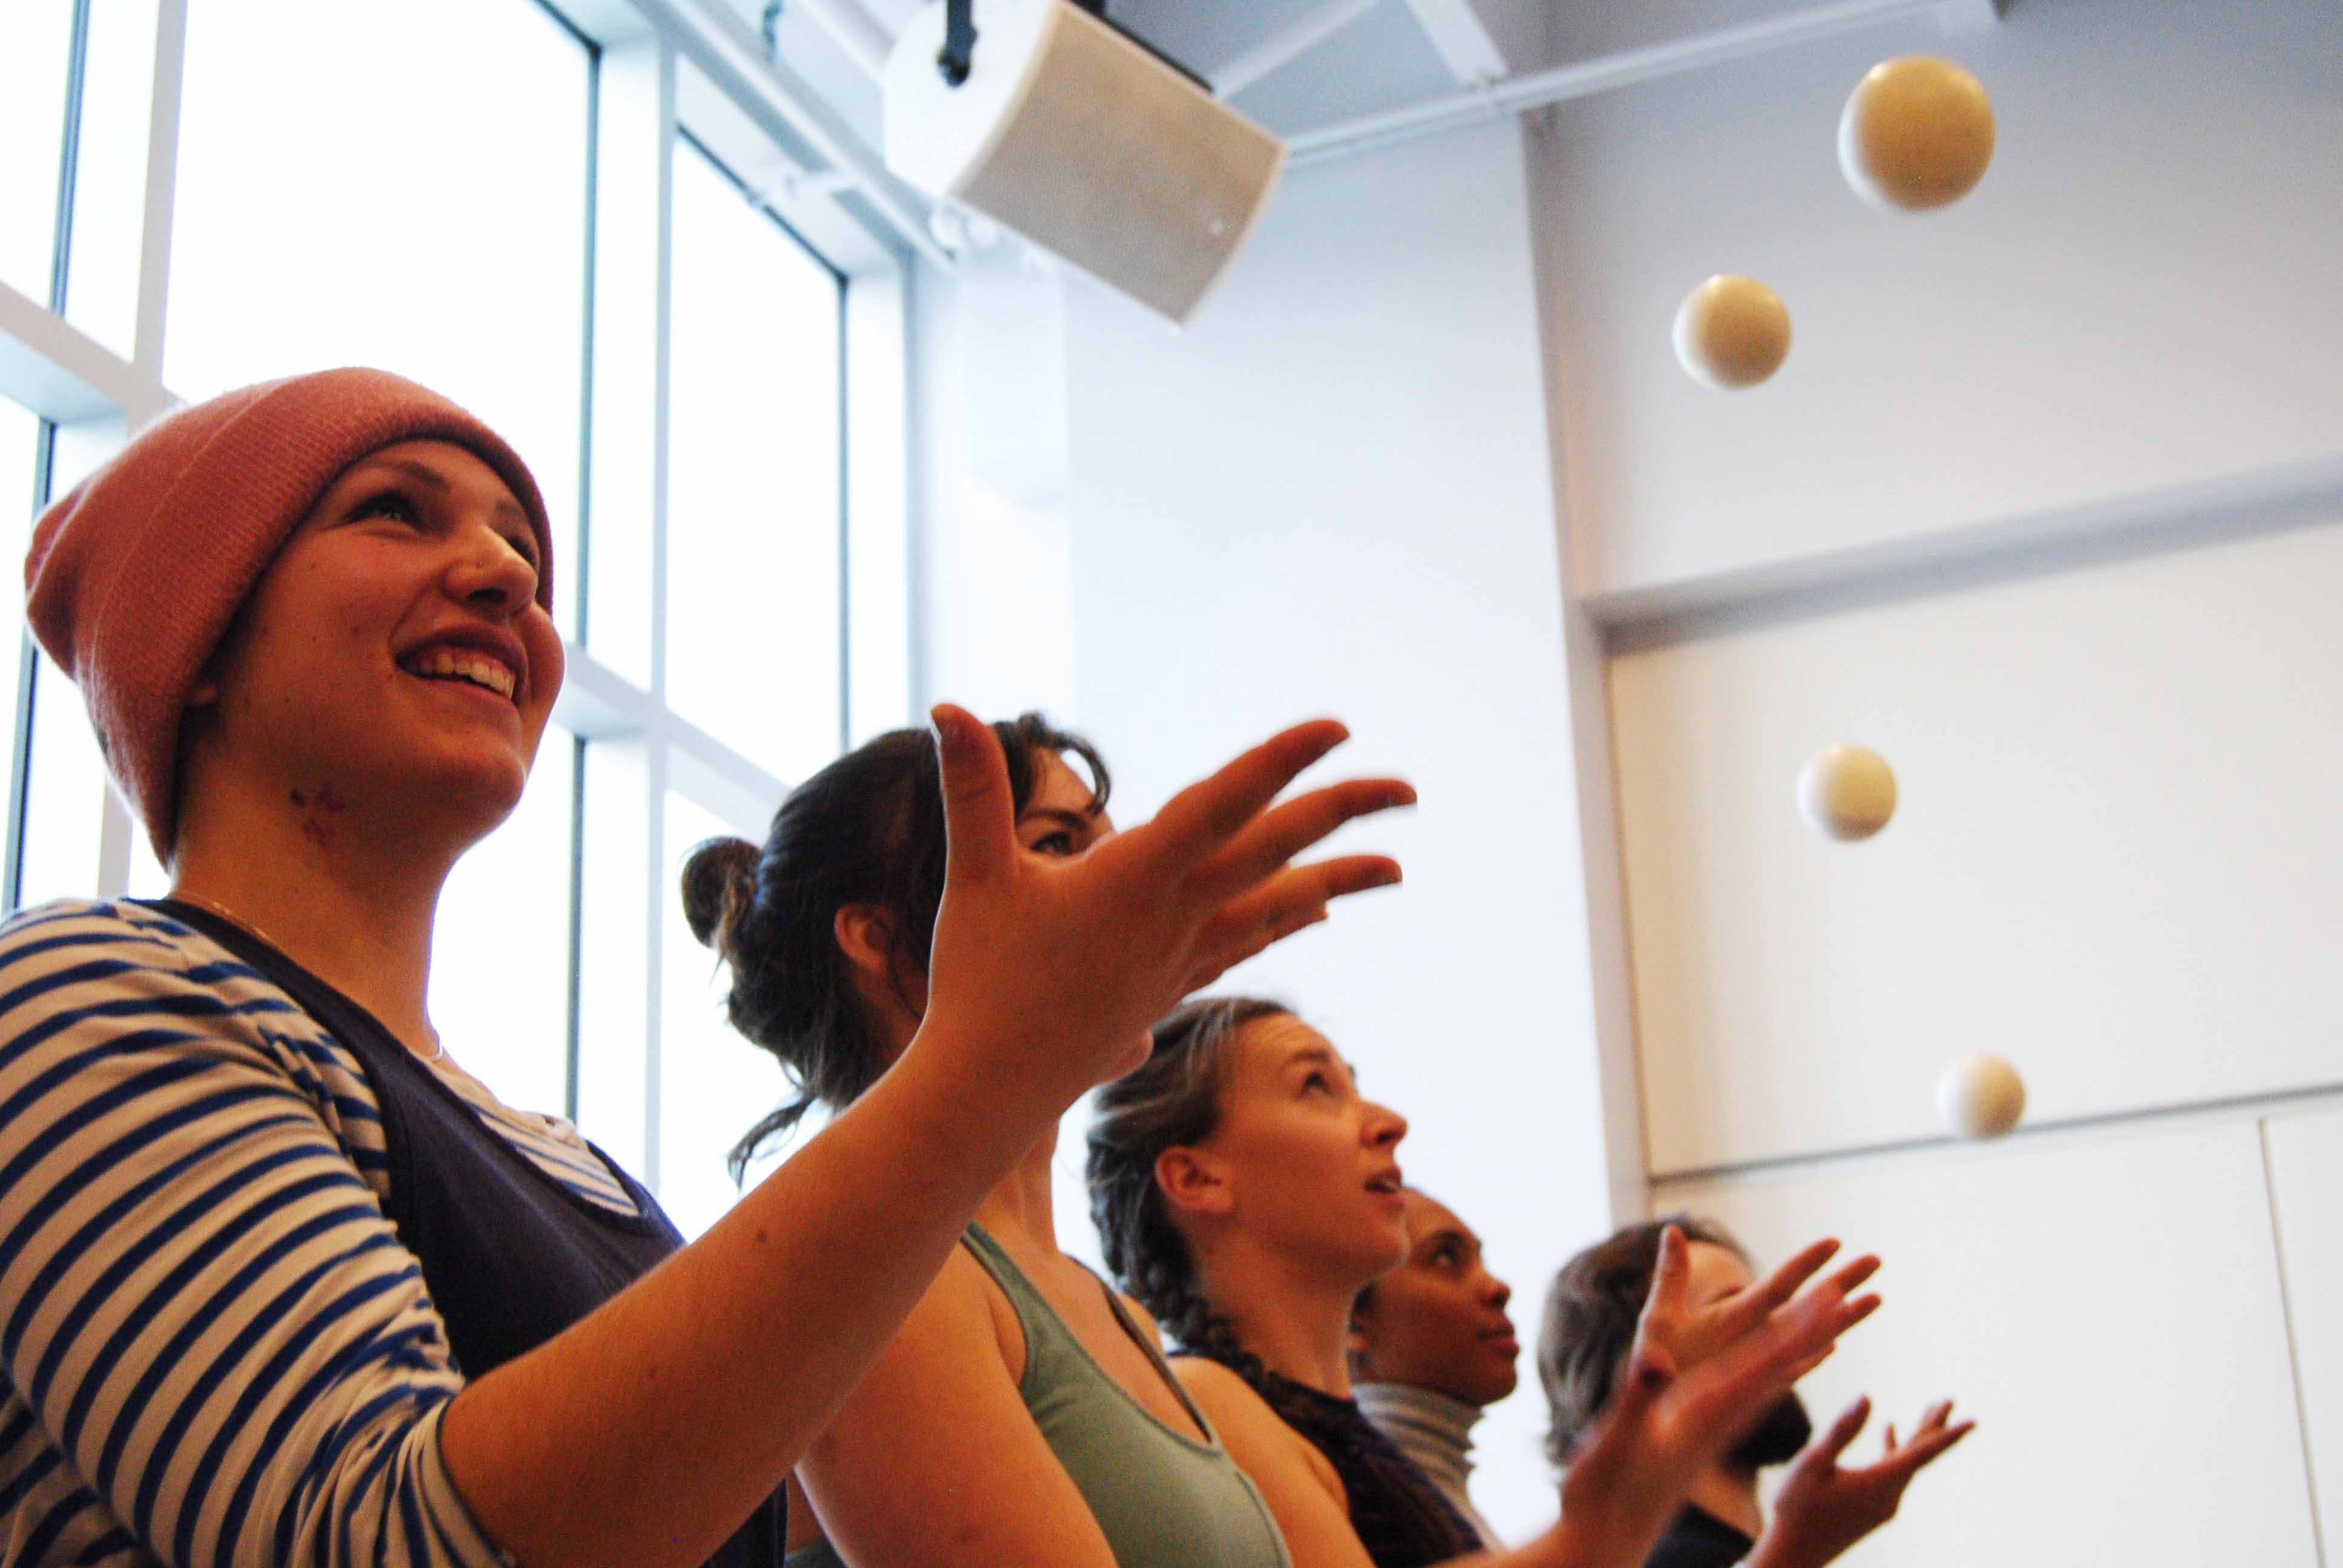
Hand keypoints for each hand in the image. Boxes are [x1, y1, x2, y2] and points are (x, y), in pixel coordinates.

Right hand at [917, 706, 1413, 1119]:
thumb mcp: (974, 877)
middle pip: (1275, 853)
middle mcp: (1174, 916)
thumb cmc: (978, 981)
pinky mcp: (1173, 986)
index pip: (1222, 805)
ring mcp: (1181, 957)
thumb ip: (971, 790)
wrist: (993, 1089)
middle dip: (1342, 814)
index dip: (1280, 762)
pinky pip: (1249, 943)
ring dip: (1339, 880)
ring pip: (1278, 906)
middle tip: (1407, 789)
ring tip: (1397, 866)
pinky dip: (1289, 918)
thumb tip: (944, 707)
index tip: (1335, 730)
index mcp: (1134, 879)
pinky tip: (1318, 910)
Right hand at [1553, 1227, 1881, 1567]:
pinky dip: (1775, 1377)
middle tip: (1854, 1296)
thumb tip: (1653, 1363)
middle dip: (1817, 1330)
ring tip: (1835, 1323)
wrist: (1607, 1543)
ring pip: (1774, 1383)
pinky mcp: (1704, 1441)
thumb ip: (1639, 1400)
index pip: (1763, 1364)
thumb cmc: (1606, 1492)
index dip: (1797, 1329)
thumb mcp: (1617, 1438)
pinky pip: (1753, 1400)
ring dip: (1803, 1350)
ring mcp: (1716, 1432)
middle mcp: (1722, 1422)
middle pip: (1782, 1369)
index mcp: (1705, 1413)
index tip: (1831, 1297)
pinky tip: (1783, 1372)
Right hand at [1751, 1398, 1973, 1567]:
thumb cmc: (1797, 1508)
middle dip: (1934, 1426)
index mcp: (1880, 1483)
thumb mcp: (1813, 1462)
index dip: (1948, 1435)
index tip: (1974, 1421)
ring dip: (1916, 1436)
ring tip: (1928, 1411)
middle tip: (1950, 1400)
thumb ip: (1842, 1429)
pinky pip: (1893, 1474)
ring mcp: (1882, 1505)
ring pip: (1907, 1464)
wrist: (1793, 1555)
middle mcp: (1889, 1496)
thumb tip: (1867, 1397)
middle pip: (1919, 1456)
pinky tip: (1888, 1431)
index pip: (1923, 1454)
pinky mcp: (1872, 1509)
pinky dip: (1894, 1450)